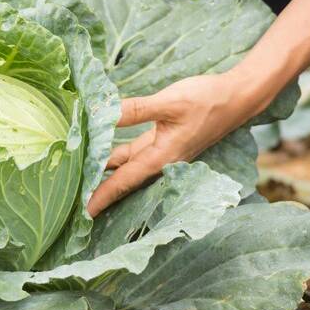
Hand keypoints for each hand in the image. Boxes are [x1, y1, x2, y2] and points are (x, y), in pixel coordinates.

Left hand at [85, 72, 268, 216]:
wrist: (238, 97)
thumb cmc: (207, 100)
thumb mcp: (169, 102)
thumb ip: (135, 109)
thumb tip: (102, 113)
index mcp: (162, 158)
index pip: (124, 182)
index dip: (101, 196)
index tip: (82, 213)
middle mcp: (161, 161)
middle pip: (122, 180)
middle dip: (98, 190)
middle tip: (71, 202)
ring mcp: (161, 152)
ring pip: (126, 166)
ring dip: (104, 172)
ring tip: (77, 178)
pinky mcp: (162, 140)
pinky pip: (133, 153)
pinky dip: (116, 155)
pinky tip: (99, 152)